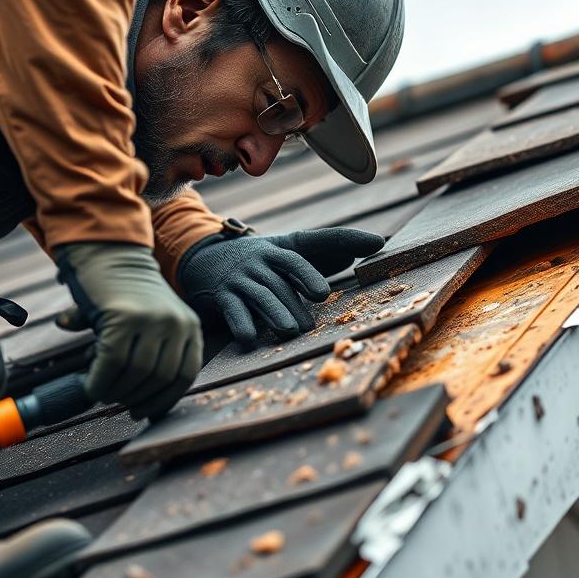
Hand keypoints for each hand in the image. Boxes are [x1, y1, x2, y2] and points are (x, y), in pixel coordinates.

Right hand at [55, 242, 201, 419]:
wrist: (111, 255)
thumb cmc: (128, 298)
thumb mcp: (151, 328)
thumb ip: (153, 362)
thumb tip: (146, 411)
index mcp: (190, 326)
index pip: (186, 375)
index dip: (164, 399)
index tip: (144, 411)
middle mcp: (177, 322)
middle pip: (160, 378)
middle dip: (136, 398)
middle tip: (116, 401)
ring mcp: (152, 319)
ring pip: (137, 373)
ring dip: (116, 391)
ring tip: (103, 391)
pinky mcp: (125, 317)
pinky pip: (112, 363)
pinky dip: (99, 382)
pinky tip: (90, 385)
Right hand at [178, 227, 383, 344]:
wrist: (202, 259)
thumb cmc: (258, 261)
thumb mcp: (286, 252)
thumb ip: (322, 254)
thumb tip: (363, 250)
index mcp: (283, 248)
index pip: (317, 241)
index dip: (346, 238)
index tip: (376, 243)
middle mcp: (263, 259)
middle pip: (287, 277)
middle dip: (299, 298)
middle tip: (310, 322)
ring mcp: (242, 278)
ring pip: (262, 295)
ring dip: (277, 313)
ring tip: (290, 330)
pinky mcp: (222, 296)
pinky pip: (233, 311)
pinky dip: (242, 325)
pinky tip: (251, 339)